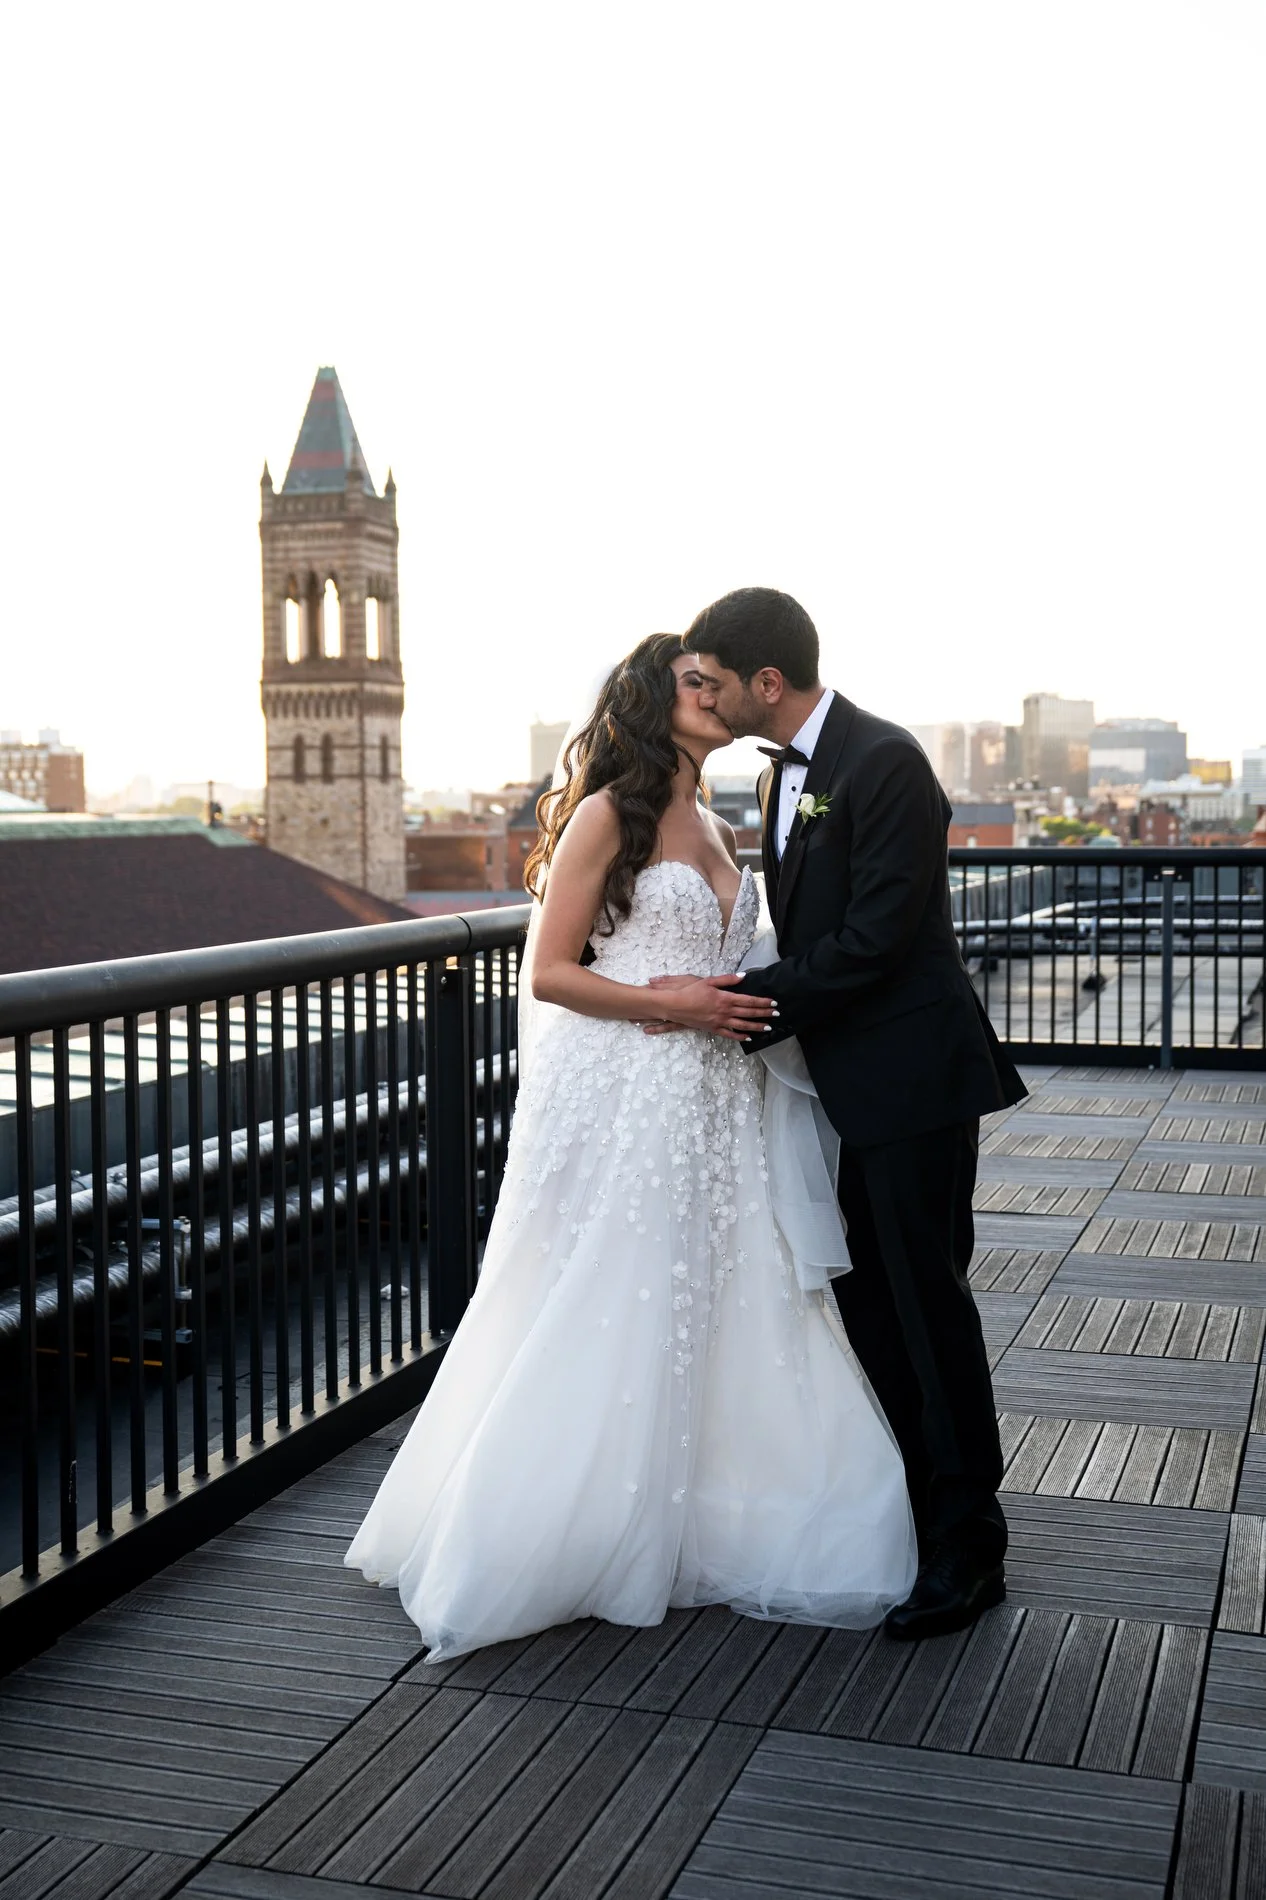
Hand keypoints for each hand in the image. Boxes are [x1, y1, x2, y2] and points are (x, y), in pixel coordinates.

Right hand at [645, 974, 776, 1040]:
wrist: (675, 1006)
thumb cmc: (690, 991)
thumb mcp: (709, 981)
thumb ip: (727, 979)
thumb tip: (742, 977)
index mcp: (725, 998)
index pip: (749, 1000)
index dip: (762, 1002)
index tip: (773, 1003)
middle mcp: (725, 1011)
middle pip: (749, 1013)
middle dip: (764, 1014)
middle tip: (777, 1015)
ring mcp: (720, 1022)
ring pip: (742, 1025)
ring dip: (756, 1026)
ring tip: (768, 1028)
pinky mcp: (713, 1029)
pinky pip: (729, 1034)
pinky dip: (740, 1036)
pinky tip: (748, 1037)